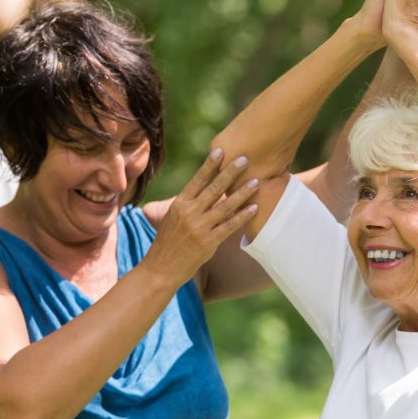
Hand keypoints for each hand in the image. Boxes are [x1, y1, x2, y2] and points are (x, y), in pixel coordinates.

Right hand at [142, 150, 258, 285]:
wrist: (161, 268)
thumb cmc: (168, 242)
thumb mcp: (173, 218)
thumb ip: (188, 204)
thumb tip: (205, 189)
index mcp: (179, 204)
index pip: (197, 180)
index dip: (210, 165)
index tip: (220, 150)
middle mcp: (189, 213)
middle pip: (214, 188)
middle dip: (231, 172)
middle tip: (245, 158)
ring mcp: (200, 227)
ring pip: (225, 206)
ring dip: (242, 192)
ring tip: (256, 181)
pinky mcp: (209, 242)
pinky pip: (230, 226)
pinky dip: (243, 216)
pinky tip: (254, 207)